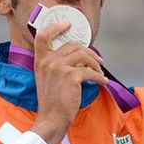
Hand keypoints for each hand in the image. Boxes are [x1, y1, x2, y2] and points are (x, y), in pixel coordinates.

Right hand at [31, 21, 108, 143]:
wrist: (51, 119)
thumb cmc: (52, 102)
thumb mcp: (47, 79)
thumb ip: (55, 65)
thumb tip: (77, 56)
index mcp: (40, 60)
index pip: (43, 35)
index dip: (56, 27)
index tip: (67, 25)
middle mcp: (48, 61)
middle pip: (73, 46)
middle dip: (89, 53)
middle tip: (98, 62)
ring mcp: (59, 67)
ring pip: (84, 56)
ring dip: (95, 65)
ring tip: (100, 73)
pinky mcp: (71, 76)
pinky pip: (90, 71)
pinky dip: (99, 77)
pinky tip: (102, 82)